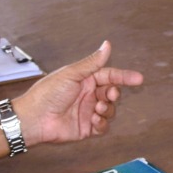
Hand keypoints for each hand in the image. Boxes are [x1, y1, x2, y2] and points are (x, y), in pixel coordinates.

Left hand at [12, 41, 142, 144]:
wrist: (34, 119)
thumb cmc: (48, 93)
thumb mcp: (71, 74)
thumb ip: (92, 63)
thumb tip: (107, 45)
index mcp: (84, 79)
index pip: (109, 75)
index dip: (124, 77)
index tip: (138, 79)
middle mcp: (88, 95)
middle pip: (112, 93)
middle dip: (114, 94)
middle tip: (109, 95)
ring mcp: (87, 111)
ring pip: (110, 110)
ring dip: (108, 109)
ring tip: (97, 108)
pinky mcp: (86, 128)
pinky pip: (103, 126)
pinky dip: (103, 124)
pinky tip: (95, 121)